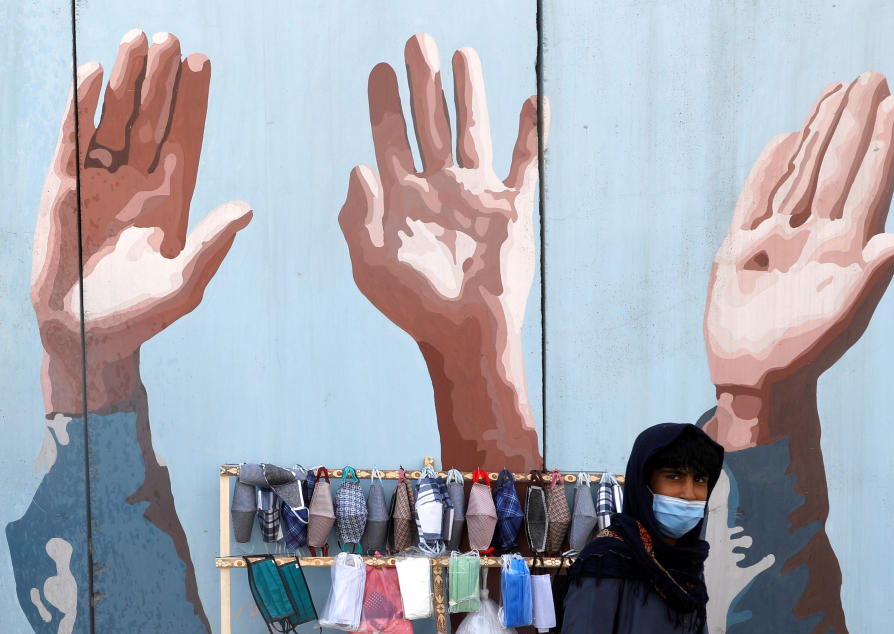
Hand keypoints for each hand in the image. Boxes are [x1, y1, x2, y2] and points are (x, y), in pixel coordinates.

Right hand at [31, 31, 251, 414]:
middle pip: (152, 117)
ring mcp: (100, 180)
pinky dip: (80, 106)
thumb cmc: (139, 316)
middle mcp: (137, 181)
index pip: (184, 138)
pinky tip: (90, 72)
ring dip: (124, 80)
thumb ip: (211, 246)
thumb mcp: (182, 285)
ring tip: (135, 38)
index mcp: (171, 198)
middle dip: (160, 78)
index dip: (192, 101)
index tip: (201, 61)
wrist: (84, 334)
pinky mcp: (64, 187)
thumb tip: (246, 208)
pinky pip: (73, 137)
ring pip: (113, 117)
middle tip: (169, 36)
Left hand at [340, 33, 543, 356]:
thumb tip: (359, 165)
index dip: (383, 104)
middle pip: (429, 122)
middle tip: (417, 40)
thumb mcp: (370, 264)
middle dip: (423, 82)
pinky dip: (530, 133)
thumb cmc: (413, 306)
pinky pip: (525, 163)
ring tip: (465, 53)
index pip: (389, 139)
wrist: (465, 334)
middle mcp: (438, 189)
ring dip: (469, 93)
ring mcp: (476, 196)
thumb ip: (359, 215)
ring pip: (472, 131)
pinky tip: (534, 101)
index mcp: (402, 200)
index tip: (379, 69)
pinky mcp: (512, 210)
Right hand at [704, 73, 893, 445]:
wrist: (756, 375)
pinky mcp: (741, 246)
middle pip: (838, 168)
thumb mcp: (848, 312)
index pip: (870, 183)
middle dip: (855, 123)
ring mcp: (778, 237)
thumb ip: (875, 270)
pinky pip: (755, 198)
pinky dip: (768, 169)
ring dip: (818, 133)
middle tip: (873, 78)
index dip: (883, 144)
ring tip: (835, 92)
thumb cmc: (809, 350)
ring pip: (801, 173)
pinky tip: (788, 140)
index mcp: (847, 246)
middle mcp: (816, 234)